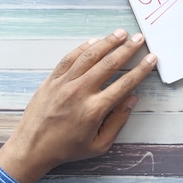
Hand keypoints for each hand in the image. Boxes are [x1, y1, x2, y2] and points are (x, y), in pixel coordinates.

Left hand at [0, 29, 156, 182]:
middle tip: (139, 38)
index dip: (141, 70)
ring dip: (107, 42)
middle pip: (109, 64)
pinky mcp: (52, 80)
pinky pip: (69, 58)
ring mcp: (65, 83)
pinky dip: (83, 47)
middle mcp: (80, 92)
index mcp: (94, 110)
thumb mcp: (99, 145)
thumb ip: (118, 121)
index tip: (151, 59)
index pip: (124, 84)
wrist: (32, 147)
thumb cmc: (67, 149)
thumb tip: (132, 99)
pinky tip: (95, 41)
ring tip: (121, 33)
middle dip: (127, 49)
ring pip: (90, 56)